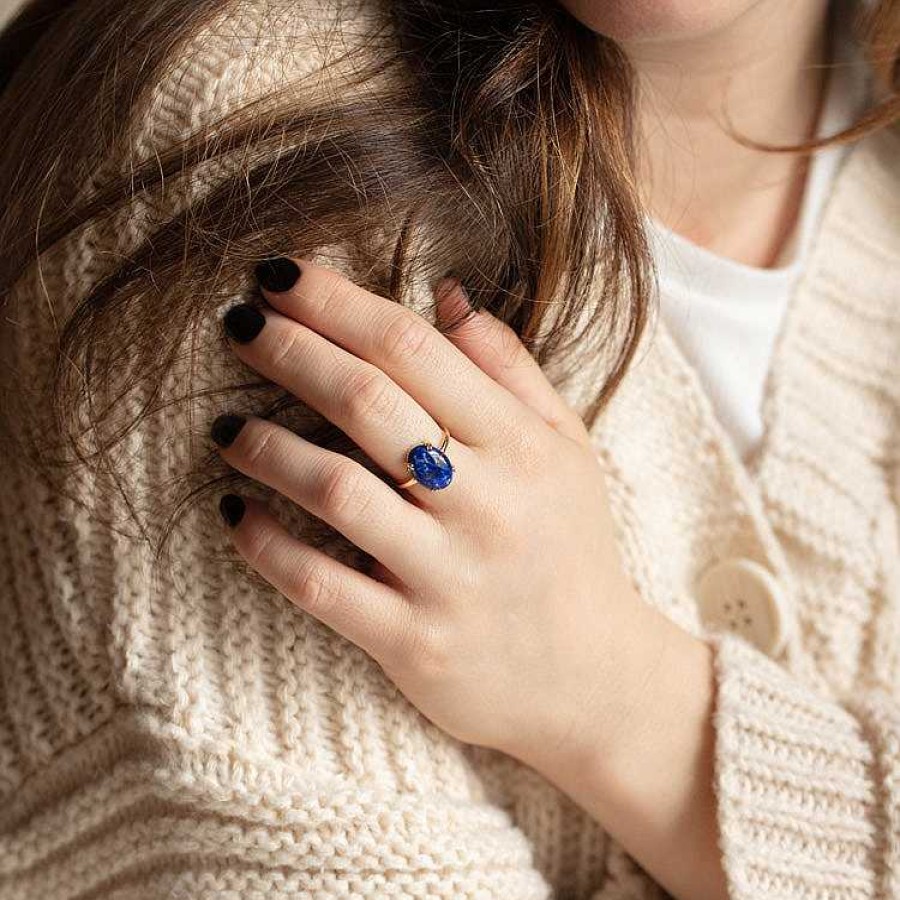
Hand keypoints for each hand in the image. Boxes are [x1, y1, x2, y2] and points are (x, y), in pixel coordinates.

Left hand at [210, 256, 669, 773]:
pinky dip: (266, 545)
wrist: (592, 680)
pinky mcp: (412, 642)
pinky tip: (235, 514)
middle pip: (365, 403)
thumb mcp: (565, 449)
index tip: (280, 278)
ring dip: (265, 446)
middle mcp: (486, 504)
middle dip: (288, 351)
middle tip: (238, 325)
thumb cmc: (571, 548)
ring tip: (225, 426)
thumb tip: (447, 295)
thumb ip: (511, 369)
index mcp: (522, 446)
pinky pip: (321, 586)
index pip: (412, 350)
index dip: (336, 303)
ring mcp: (447, 576)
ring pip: (334, 489)